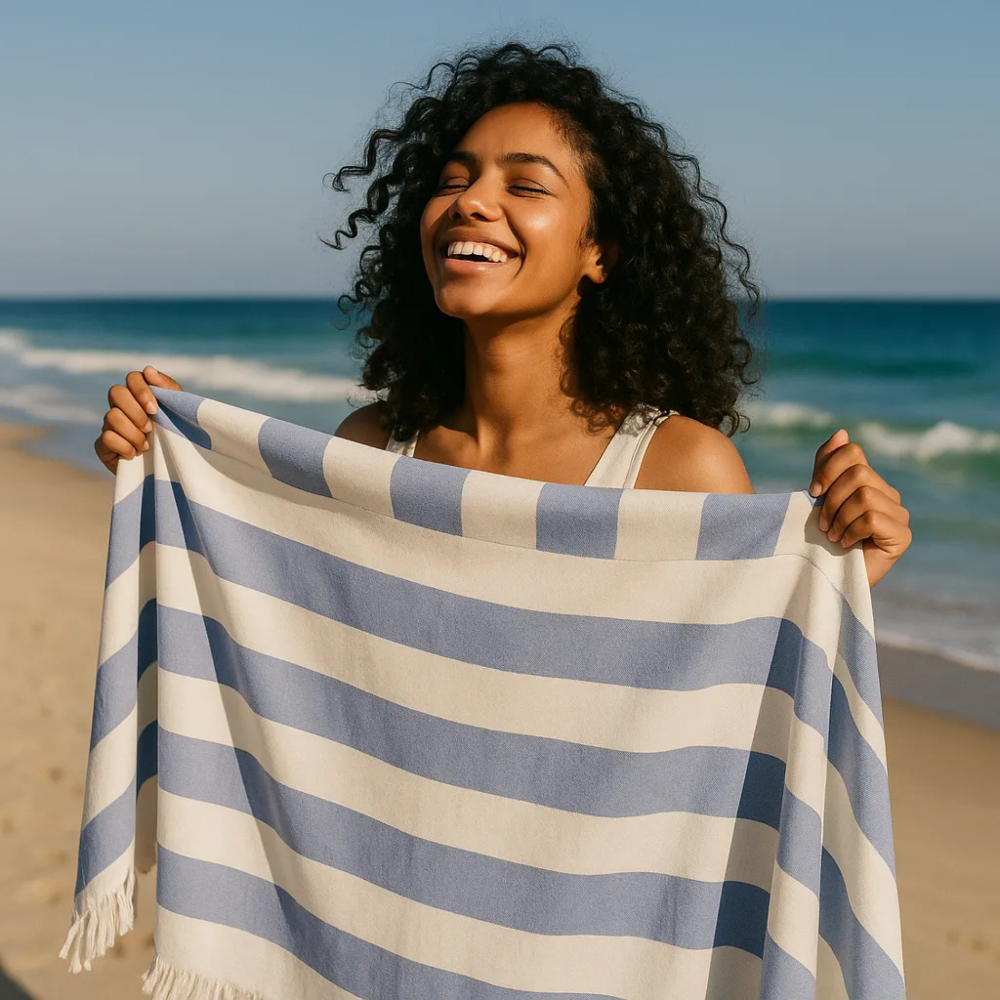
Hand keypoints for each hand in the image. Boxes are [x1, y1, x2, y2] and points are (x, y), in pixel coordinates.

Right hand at [94, 367, 182, 473]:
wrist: (173, 470)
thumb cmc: (177, 436)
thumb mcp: (180, 413)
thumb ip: (168, 390)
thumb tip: (148, 370)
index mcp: (141, 396)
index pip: (133, 378)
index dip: (141, 390)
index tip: (154, 409)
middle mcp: (122, 407)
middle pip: (116, 392)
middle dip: (135, 412)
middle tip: (150, 428)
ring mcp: (110, 426)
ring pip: (111, 416)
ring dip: (133, 433)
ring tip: (147, 446)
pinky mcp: (103, 446)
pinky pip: (106, 438)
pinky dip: (124, 447)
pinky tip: (135, 455)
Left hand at [809, 428, 911, 588]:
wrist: (823, 577)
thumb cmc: (818, 539)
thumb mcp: (817, 497)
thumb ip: (827, 465)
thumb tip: (842, 432)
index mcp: (869, 481)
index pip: (852, 452)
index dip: (827, 469)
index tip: (812, 493)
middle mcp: (888, 494)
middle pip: (859, 473)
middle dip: (831, 498)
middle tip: (821, 524)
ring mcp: (899, 515)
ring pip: (865, 495)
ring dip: (839, 518)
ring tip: (832, 536)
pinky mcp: (902, 536)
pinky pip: (873, 518)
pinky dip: (851, 531)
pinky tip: (846, 545)